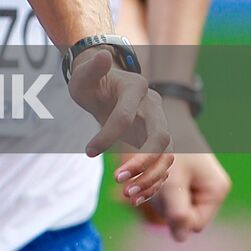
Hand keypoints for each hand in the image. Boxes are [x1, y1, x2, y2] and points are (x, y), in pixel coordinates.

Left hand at [68, 48, 172, 203]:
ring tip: (128, 194)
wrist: (103, 85)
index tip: (87, 152)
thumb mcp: (84, 75)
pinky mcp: (156, 142)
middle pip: (161, 138)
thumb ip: (92, 67)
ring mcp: (159, 125)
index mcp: (137, 89)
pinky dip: (153, 182)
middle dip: (143, 162)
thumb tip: (104, 54)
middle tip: (119, 181)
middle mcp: (154, 108)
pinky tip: (136, 196)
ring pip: (166, 156)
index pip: (126, 117)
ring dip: (150, 177)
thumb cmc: (90, 80)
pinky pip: (163, 166)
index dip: (107, 136)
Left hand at [122, 113, 229, 240]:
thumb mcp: (172, 174)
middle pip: (180, 213)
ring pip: (168, 204)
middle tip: (128, 188)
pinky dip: (146, 183)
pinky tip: (132, 172)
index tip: (138, 198)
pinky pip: (161, 191)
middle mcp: (207, 189)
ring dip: (147, 192)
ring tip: (129, 177)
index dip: (169, 214)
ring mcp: (193, 183)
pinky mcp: (178, 176)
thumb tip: (180, 238)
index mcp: (215, 189)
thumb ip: (176, 207)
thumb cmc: (170, 138)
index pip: (194, 221)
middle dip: (155, 200)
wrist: (158, 109)